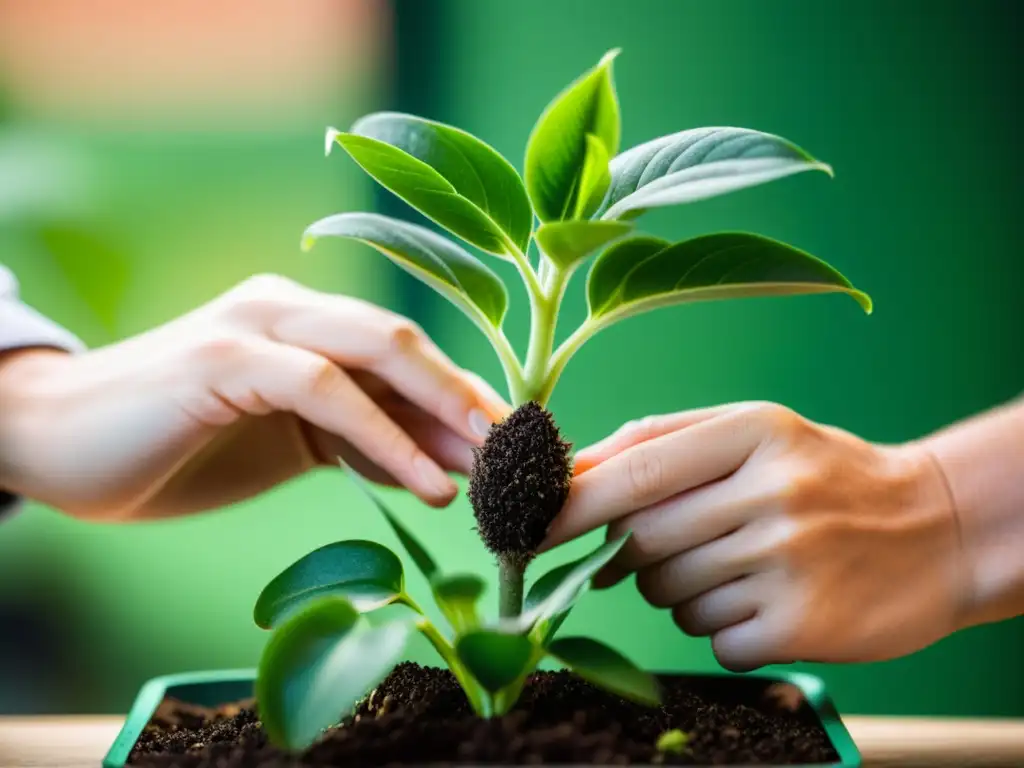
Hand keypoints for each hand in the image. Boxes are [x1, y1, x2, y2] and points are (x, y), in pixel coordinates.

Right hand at [0, 274, 509, 519]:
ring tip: (498, 470)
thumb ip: (362, 443)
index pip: (404, 356)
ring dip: (445, 412)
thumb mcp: (292, 448)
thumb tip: (445, 465)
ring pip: (377, 350)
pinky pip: (325, 389)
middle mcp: (289, 308)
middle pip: (406, 341)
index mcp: (306, 324)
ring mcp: (256, 325)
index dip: (466, 400)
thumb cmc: (177, 445)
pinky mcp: (224, 357)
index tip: (520, 454)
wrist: (55, 441)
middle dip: (473, 397)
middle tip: (530, 456)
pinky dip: (385, 436)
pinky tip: (429, 483)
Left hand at [542, 402, 965, 670]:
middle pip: (642, 541)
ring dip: (683, 588)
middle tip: (677, 542)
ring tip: (743, 562)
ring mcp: (788, 563)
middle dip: (635, 552)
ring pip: (671, 595)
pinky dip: (723, 624)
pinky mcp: (800, 627)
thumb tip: (572, 474)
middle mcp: (771, 494)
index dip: (568, 506)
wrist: (934, 530)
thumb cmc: (820, 475)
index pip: (634, 473)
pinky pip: (712, 637)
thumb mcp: (752, 431)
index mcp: (753, 433)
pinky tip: (766, 597)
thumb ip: (660, 441)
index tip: (521, 528)